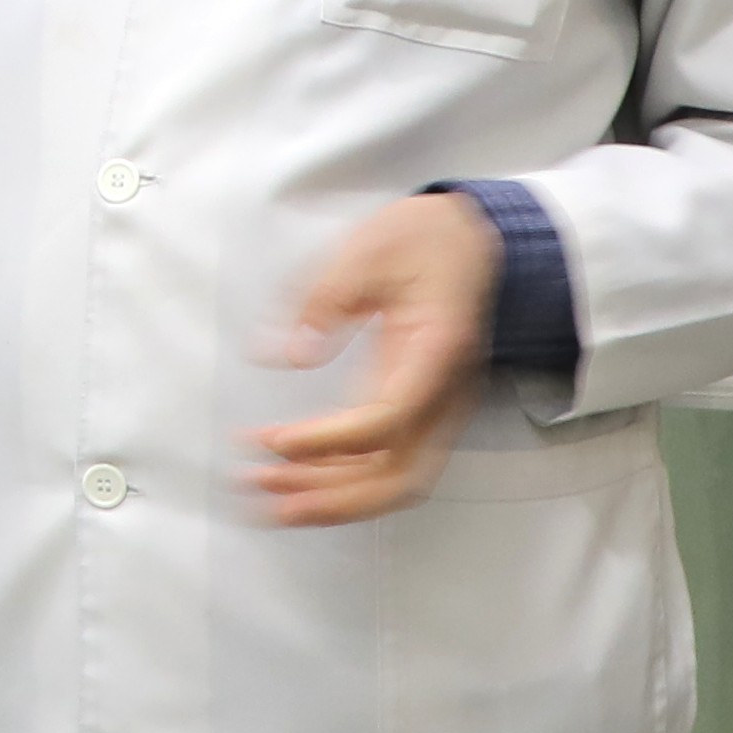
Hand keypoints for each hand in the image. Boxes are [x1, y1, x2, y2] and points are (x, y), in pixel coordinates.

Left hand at [248, 190, 502, 525]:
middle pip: (400, 474)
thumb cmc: (425, 239)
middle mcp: (445, 391)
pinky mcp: (417, 410)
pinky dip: (340, 476)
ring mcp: (436, 407)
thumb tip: (289, 351)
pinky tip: (291, 469)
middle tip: (263, 487)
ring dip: (330, 495)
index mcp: (437, 350)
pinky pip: (386, 461)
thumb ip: (327, 297)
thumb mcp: (368, 248)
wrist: (469, 237)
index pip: (391, 420)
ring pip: (393, 478)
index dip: (331, 441)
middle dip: (331, 495)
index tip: (276, 440)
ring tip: (263, 486)